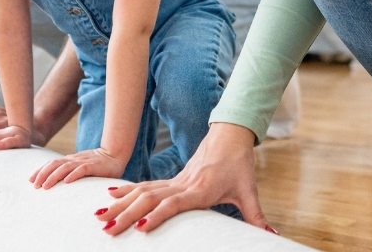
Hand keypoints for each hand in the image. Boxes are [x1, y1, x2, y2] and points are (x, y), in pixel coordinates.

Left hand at [31, 147, 126, 189]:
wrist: (115, 155)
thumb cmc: (98, 165)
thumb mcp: (81, 168)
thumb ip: (71, 173)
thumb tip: (58, 185)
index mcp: (70, 160)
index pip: (51, 164)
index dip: (40, 171)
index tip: (30, 180)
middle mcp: (74, 159)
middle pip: (54, 164)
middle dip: (42, 174)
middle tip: (34, 185)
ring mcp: (83, 162)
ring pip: (65, 167)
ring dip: (53, 176)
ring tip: (45, 186)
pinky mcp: (94, 166)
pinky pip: (82, 169)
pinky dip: (73, 175)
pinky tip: (67, 181)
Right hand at [97, 123, 273, 236]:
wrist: (230, 134)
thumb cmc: (239, 163)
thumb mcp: (249, 191)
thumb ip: (257, 216)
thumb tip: (273, 236)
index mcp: (200, 189)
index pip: (174, 203)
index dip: (157, 215)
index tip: (140, 227)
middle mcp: (182, 183)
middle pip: (149, 198)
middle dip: (126, 214)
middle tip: (106, 229)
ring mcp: (175, 180)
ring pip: (142, 191)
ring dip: (120, 204)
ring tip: (99, 217)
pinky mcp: (172, 178)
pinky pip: (144, 185)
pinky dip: (125, 191)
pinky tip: (108, 196)